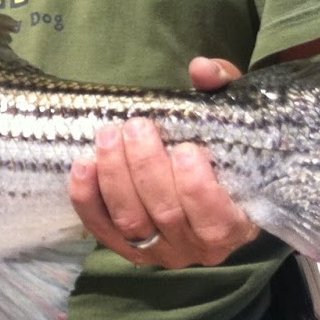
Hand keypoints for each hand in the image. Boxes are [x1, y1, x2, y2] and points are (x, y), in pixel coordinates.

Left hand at [68, 56, 260, 267]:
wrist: (205, 174)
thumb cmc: (222, 144)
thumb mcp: (231, 112)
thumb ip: (223, 88)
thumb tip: (202, 69)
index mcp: (236, 222)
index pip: (216, 220)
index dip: (197, 189)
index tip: (186, 149)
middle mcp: (198, 247)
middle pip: (166, 215)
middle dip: (146, 167)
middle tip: (136, 126)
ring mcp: (160, 251)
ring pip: (132, 222)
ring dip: (115, 176)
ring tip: (108, 136)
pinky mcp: (126, 247)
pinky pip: (101, 228)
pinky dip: (87, 198)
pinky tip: (84, 164)